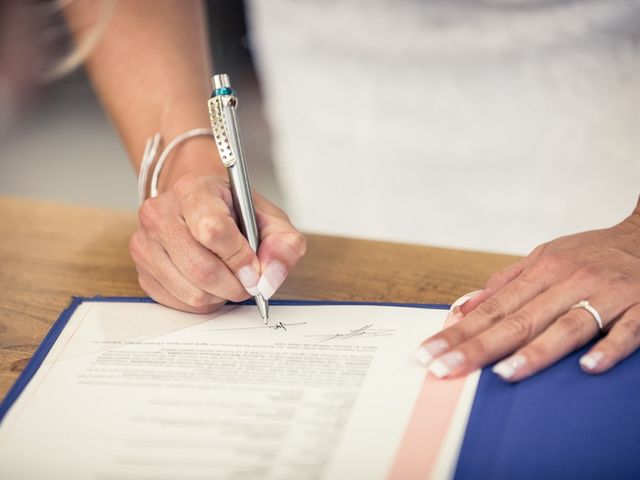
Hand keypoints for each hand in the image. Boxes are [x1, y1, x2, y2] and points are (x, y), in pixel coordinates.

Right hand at [130, 173, 305, 312]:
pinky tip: (209, 284)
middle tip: (248, 281)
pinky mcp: (142, 271)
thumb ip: (284, 244)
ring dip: (220, 295)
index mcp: (193, 190)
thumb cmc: (235, 213)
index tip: (254, 269)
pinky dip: (203, 302)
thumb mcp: (270, 219)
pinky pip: (178, 303)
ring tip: (228, 279)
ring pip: (191, 291)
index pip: (213, 230)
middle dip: (234, 285)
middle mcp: (160, 213)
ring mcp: (144, 243)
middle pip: (201, 268)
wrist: (201, 207)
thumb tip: (269, 278)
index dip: (239, 258)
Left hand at [416, 199, 639, 380]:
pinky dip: (609, 347)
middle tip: (445, 368)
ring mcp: (606, 295)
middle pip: (518, 320)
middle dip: (478, 347)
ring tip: (504, 373)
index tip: (429, 352)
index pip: (492, 309)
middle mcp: (568, 282)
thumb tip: (463, 307)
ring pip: (567, 325)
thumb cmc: (591, 253)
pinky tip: (588, 366)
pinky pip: (626, 330)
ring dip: (537, 350)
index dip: (458, 332)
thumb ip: (505, 283)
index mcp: (541, 271)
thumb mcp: (544, 257)